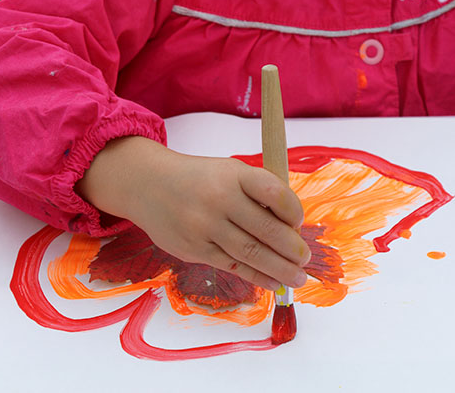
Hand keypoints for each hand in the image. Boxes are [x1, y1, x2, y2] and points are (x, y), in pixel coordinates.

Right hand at [76, 136, 309, 290]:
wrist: (148, 185)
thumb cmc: (202, 179)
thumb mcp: (231, 172)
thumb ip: (258, 194)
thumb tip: (292, 230)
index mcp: (235, 174)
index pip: (273, 193)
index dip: (293, 210)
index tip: (299, 222)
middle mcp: (219, 199)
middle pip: (265, 229)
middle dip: (291, 248)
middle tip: (306, 260)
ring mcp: (204, 225)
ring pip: (250, 252)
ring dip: (279, 269)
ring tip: (297, 278)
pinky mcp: (194, 248)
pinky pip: (231, 265)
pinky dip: (256, 276)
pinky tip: (273, 282)